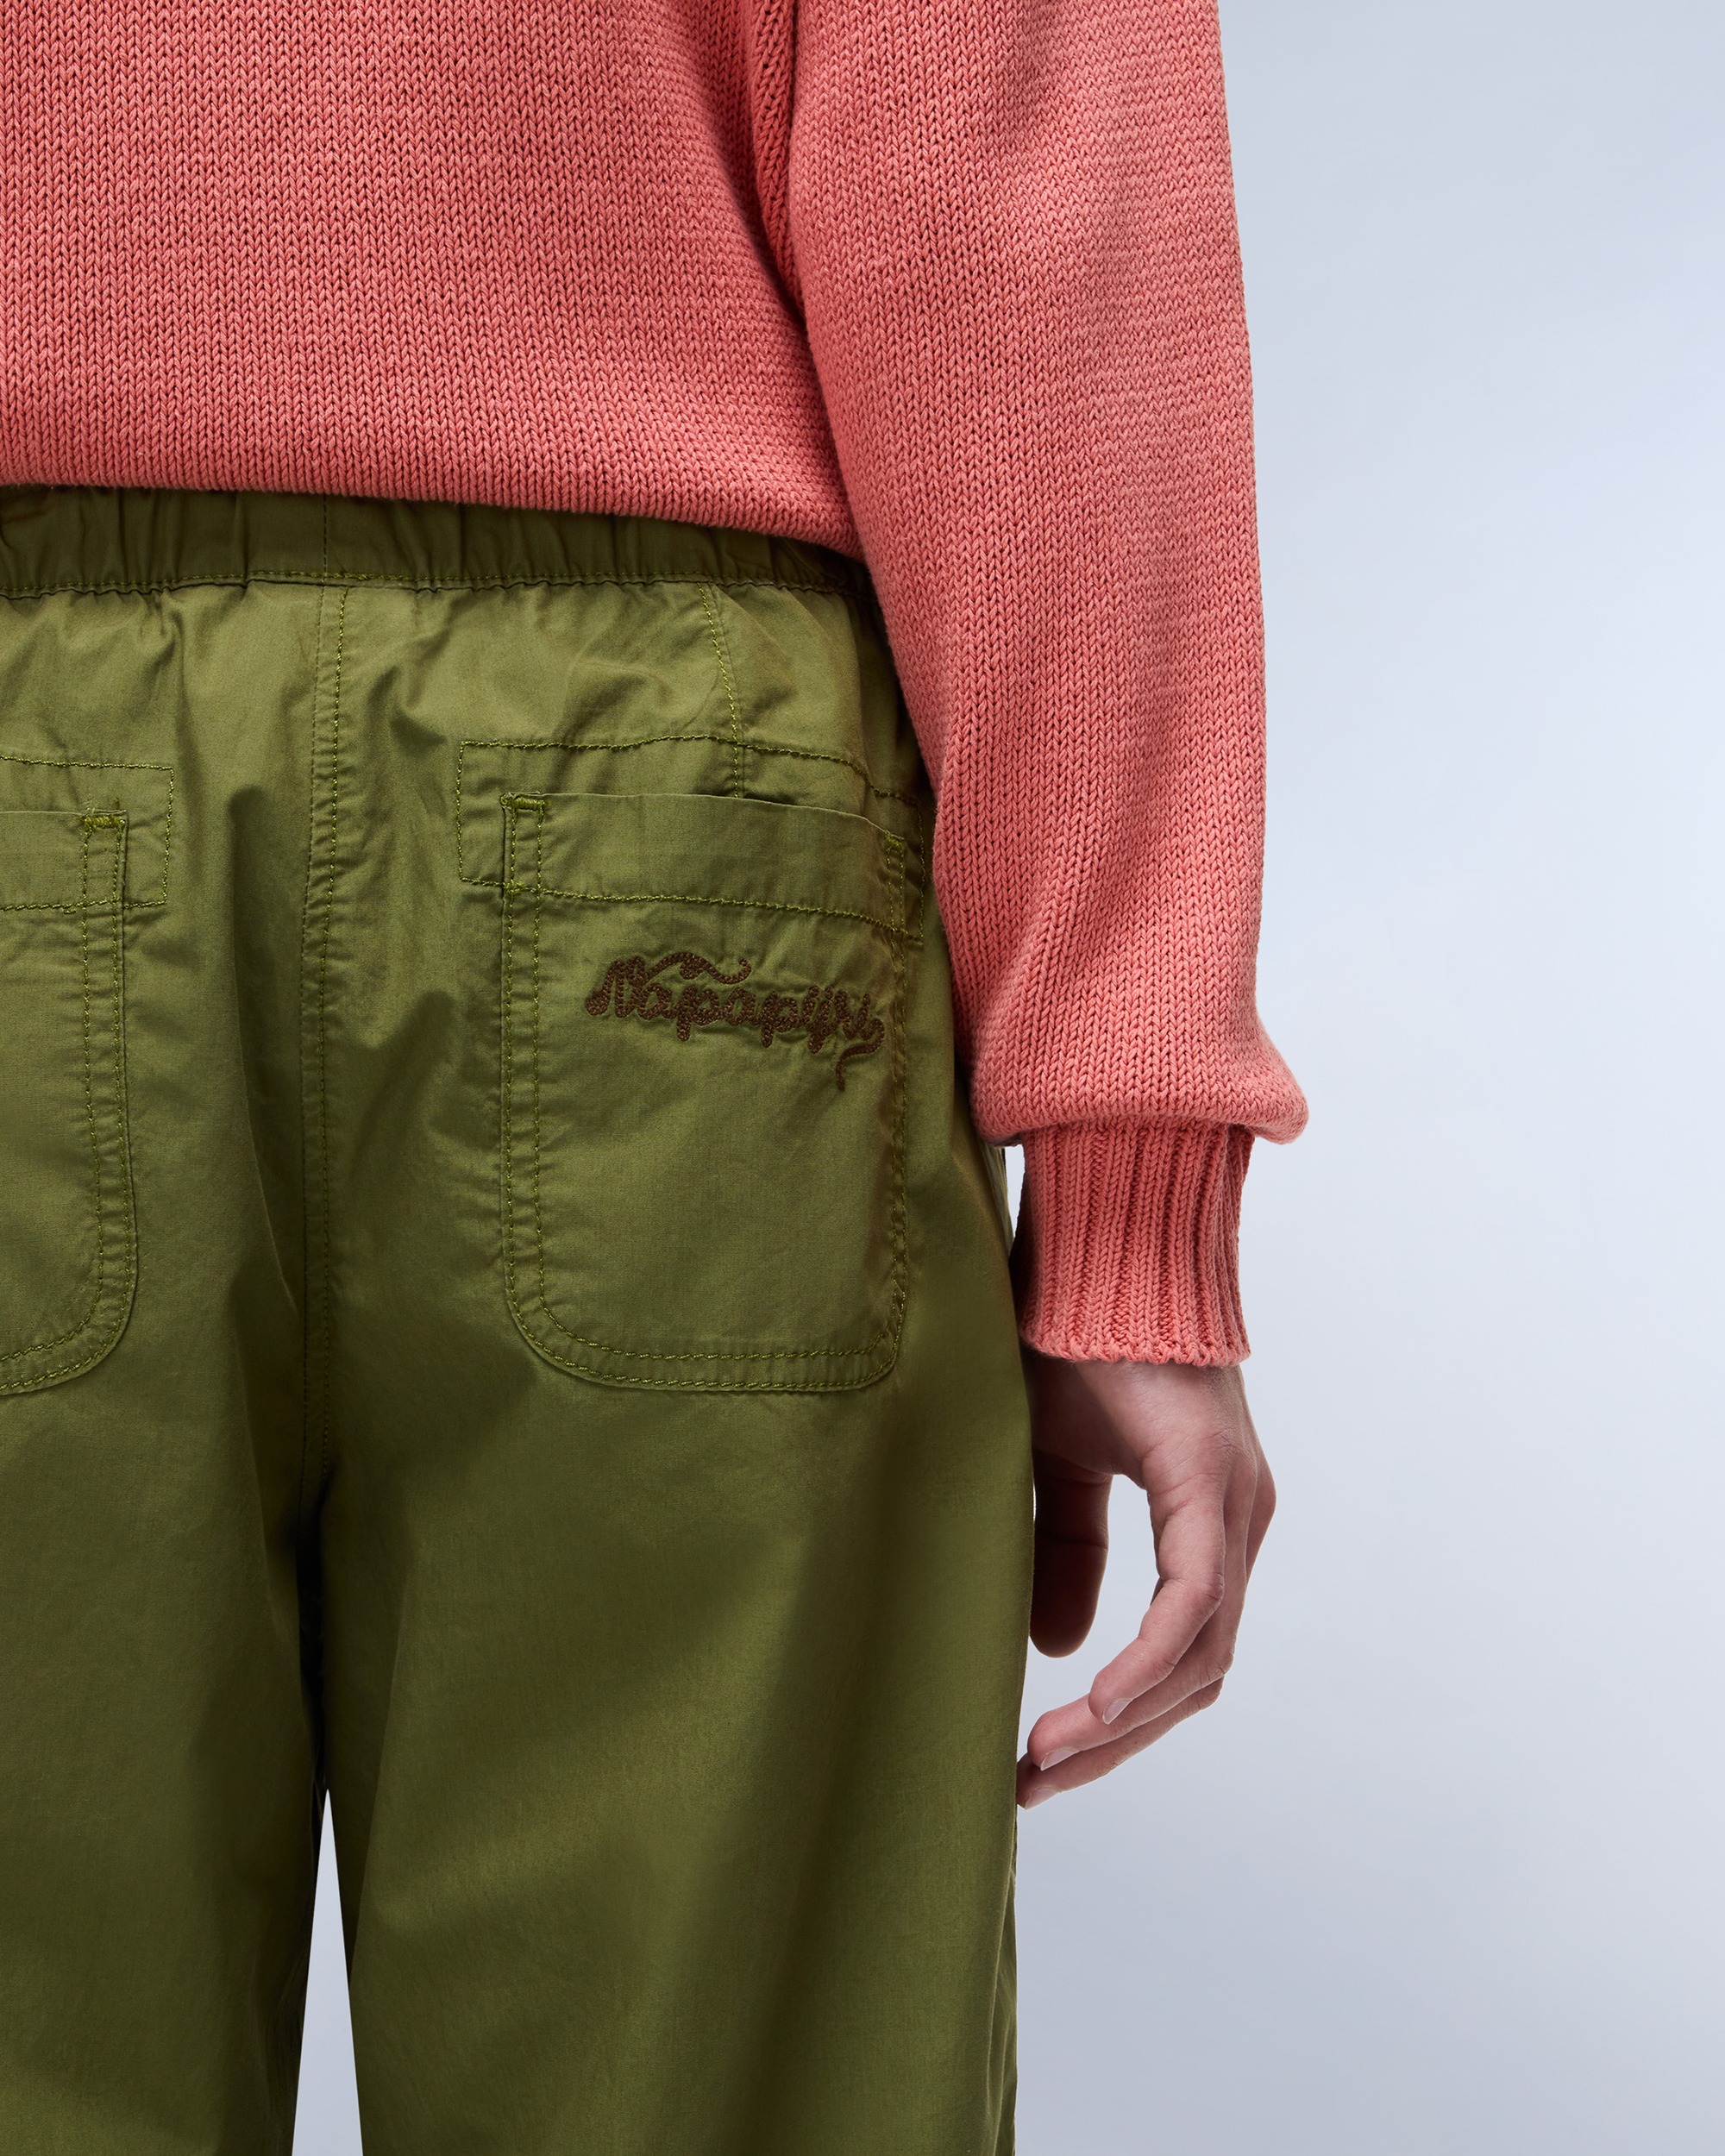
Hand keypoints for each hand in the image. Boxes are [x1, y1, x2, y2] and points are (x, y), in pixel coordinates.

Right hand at [1016, 1351, 1274, 1807]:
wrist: (1093, 1247)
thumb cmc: (1072, 1340)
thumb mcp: (1054, 1464)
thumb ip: (1065, 1551)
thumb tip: (1062, 1651)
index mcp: (1207, 1516)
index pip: (1184, 1653)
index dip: (1122, 1720)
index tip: (1046, 1763)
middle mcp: (1236, 1518)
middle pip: (1198, 1674)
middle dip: (1117, 1743)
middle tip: (1035, 1784)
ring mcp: (1234, 1503)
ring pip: (1203, 1654)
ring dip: (1125, 1720)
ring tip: (1044, 1760)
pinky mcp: (1211, 1482)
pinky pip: (1193, 1602)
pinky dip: (1146, 1663)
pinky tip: (1093, 1703)